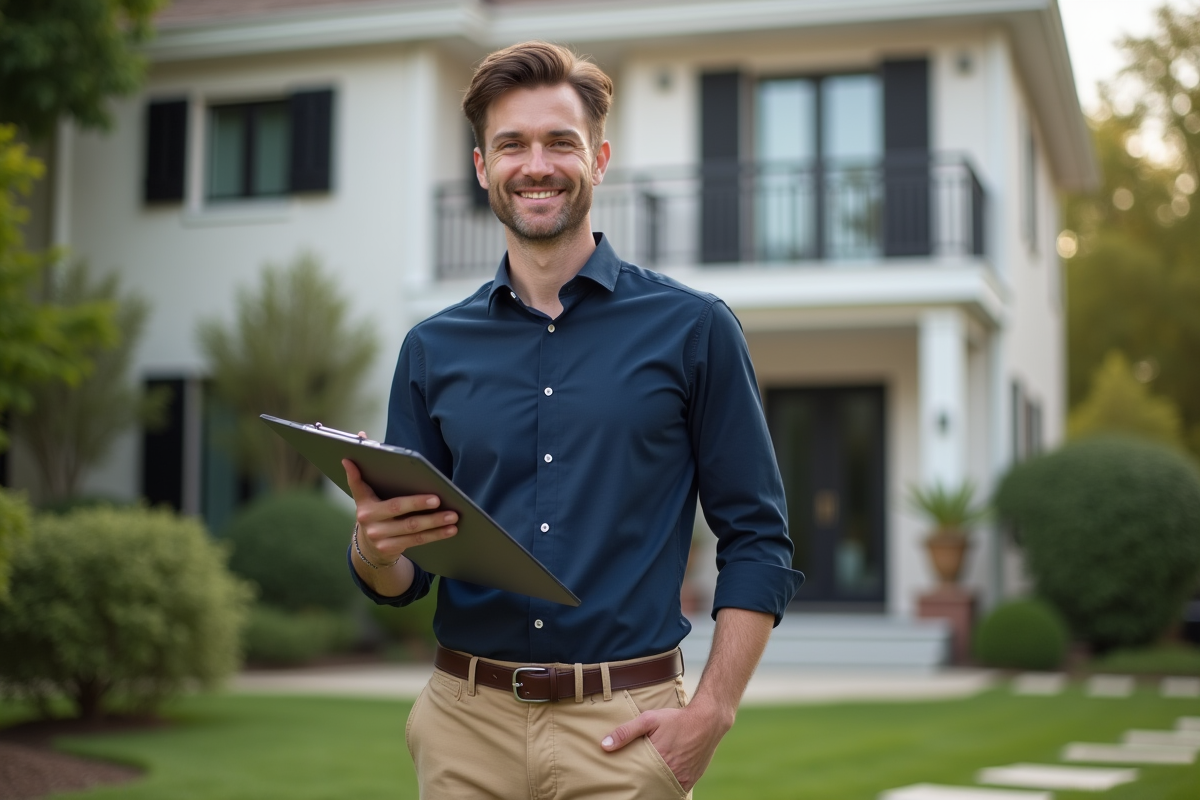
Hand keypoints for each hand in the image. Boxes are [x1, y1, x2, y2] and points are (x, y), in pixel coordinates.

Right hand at [342, 455, 458, 565]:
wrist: (370, 546)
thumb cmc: (375, 510)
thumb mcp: (366, 492)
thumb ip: (366, 467)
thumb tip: (360, 434)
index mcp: (363, 502)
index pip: (362, 485)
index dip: (359, 475)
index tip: (370, 465)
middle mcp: (368, 520)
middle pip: (397, 509)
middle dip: (418, 504)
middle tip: (438, 499)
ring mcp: (380, 537)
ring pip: (411, 529)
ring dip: (434, 522)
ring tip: (453, 516)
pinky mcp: (391, 549)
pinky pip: (417, 541)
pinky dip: (436, 535)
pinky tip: (450, 530)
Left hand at [600, 698, 732, 791]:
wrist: (707, 720)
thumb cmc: (676, 719)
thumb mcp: (649, 719)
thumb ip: (626, 732)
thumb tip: (604, 745)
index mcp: (657, 759)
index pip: (637, 777)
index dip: (630, 778)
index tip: (623, 779)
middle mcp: (670, 772)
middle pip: (649, 785)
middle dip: (641, 784)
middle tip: (633, 781)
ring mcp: (682, 778)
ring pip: (662, 789)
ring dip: (654, 786)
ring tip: (646, 781)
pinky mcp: (691, 780)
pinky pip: (676, 790)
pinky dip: (668, 788)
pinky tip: (660, 782)